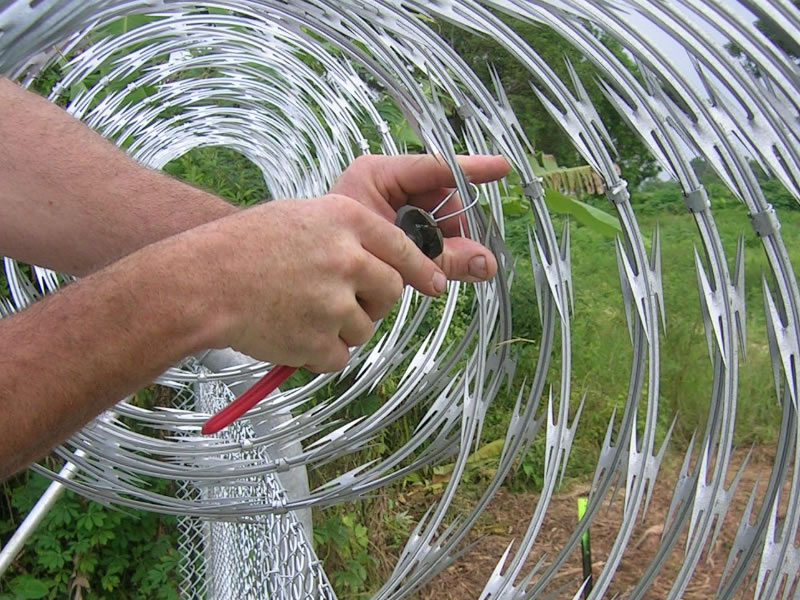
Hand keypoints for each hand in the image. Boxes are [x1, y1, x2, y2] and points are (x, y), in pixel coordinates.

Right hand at [192, 195, 447, 371]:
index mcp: (346, 220)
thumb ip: (345, 235)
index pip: (402, 247)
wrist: (201, 282)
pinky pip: (340, 356)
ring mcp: (334, 302)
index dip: (421, 268)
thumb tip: (381, 261)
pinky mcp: (318, 340)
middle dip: (374, 301)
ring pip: (365, 328)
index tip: (434, 283)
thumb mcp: (301, 217)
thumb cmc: (243, 247)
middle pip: (390, 292)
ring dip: (342, 328)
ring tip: (300, 313)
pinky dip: (320, 353)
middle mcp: (347, 259)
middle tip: (343, 302)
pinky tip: (292, 334)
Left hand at [330, 154, 510, 281]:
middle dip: (451, 226)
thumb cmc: (339, 252)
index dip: (470, 170)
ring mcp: (390, 201)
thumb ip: (443, 258)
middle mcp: (386, 182)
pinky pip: (427, 229)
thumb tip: (489, 266)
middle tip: (450, 254)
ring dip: (443, 241)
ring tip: (429, 263)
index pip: (433, 168)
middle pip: (440, 196)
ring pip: (437, 216)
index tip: (501, 168)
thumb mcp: (395, 253)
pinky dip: (433, 247)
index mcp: (378, 175)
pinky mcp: (393, 221)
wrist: (307, 274)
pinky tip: (425, 262)